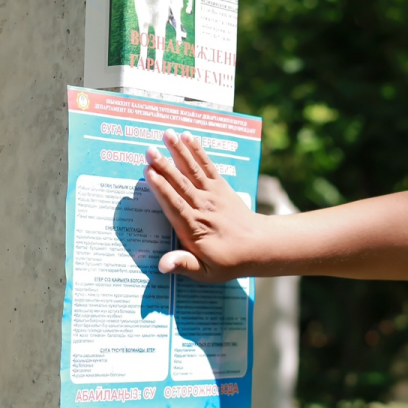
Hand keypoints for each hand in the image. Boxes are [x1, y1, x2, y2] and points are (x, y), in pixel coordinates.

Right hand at [144, 130, 263, 281]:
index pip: (175, 205)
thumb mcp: (205, 272)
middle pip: (181, 184)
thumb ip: (184, 265)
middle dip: (164, 167)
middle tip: (149, 150)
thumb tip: (163, 265)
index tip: (149, 173)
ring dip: (179, 152)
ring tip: (167, 134)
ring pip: (193, 171)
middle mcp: (202, 207)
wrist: (258, 245)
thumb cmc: (227, 261)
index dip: (161, 189)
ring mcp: (212, 194)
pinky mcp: (220, 186)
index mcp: (194, 228)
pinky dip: (198, 150)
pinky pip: (207, 166)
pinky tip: (188, 136)